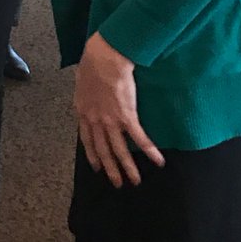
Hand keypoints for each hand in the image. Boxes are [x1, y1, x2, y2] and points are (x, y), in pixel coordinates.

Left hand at [74, 32, 164, 187]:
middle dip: (110, 168)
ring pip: (119, 150)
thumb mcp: (82, 81)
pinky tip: (158, 161)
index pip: (87, 139)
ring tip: (134, 181)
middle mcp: (95, 119)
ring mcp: (110, 120)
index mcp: (83, 111)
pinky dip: (149, 151)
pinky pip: (139, 138)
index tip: (96, 167)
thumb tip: (89, 92)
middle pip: (102, 149)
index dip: (92, 154)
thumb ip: (87, 93)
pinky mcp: (127, 116)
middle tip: (117, 183)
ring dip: (127, 167)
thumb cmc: (92, 63)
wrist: (103, 58)